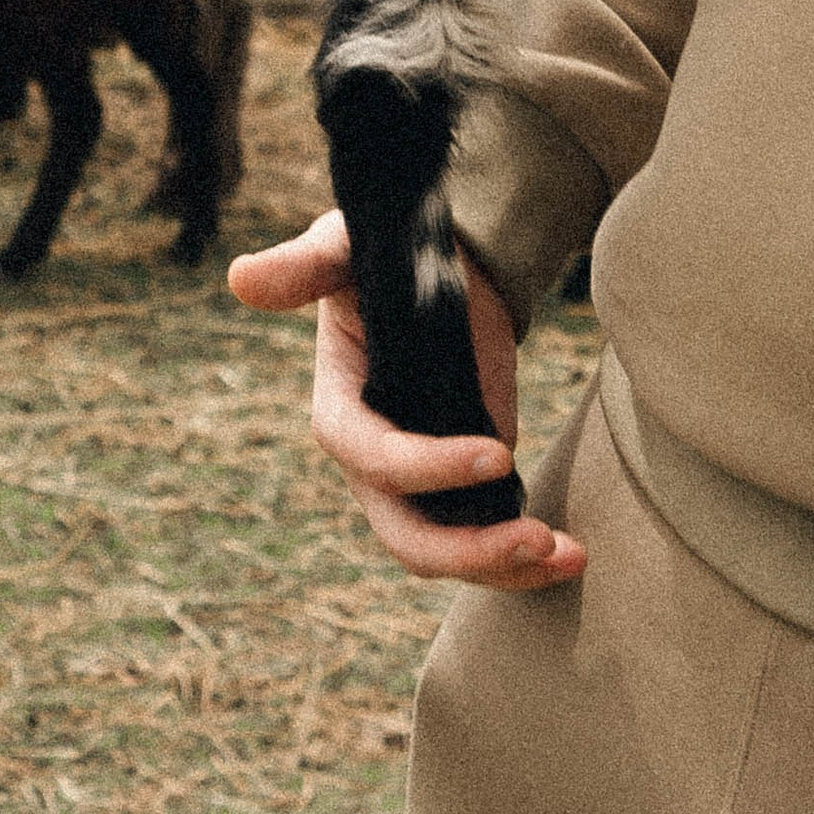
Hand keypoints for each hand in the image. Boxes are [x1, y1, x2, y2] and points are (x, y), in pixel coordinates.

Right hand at [228, 210, 583, 590]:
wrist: (444, 267)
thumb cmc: (381, 257)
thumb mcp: (344, 249)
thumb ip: (305, 265)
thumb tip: (243, 278)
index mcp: (342, 411)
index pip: (374, 459)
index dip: (427, 468)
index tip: (498, 453)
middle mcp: (377, 462)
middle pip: (409, 536)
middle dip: (468, 548)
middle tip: (535, 538)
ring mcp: (423, 482)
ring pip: (450, 550)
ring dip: (505, 564)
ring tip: (568, 556)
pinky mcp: (464, 483)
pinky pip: (484, 533)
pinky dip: (522, 554)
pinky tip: (570, 555)